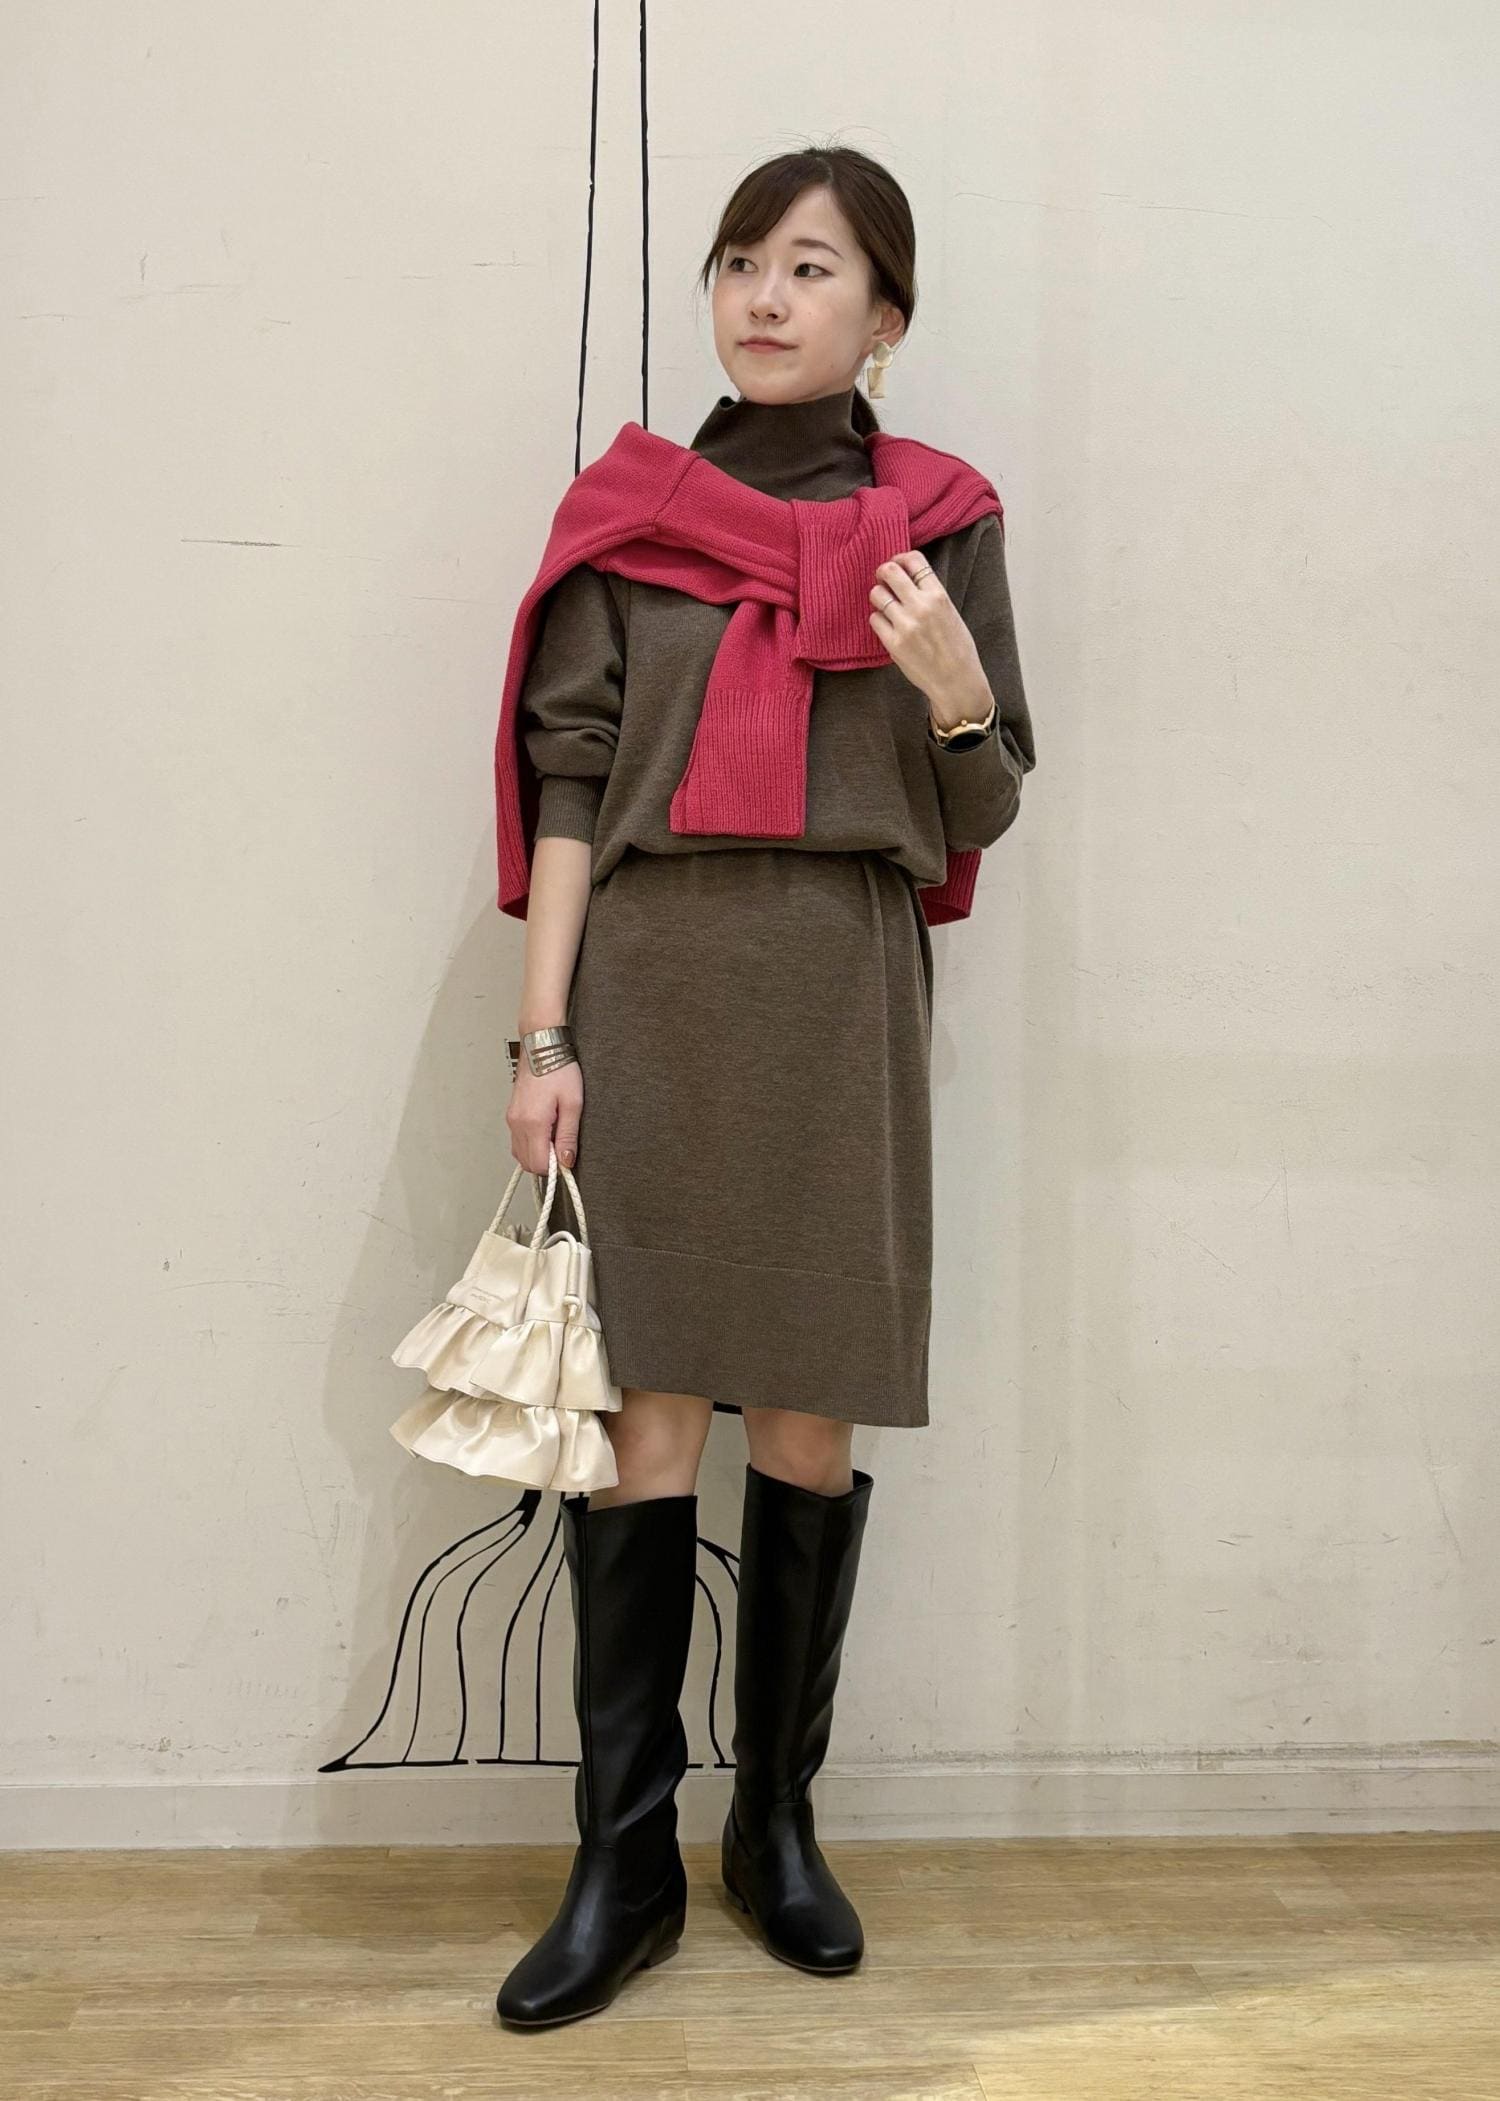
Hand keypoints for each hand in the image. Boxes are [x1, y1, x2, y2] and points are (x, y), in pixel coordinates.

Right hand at [506, 1053, 583, 1175]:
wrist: (542, 1047)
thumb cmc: (559, 1069)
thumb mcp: (573, 1103)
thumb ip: (568, 1135)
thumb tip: (566, 1160)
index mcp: (533, 1122)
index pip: (538, 1163)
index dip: (554, 1168)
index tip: (566, 1159)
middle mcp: (517, 1123)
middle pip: (527, 1163)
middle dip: (546, 1163)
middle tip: (563, 1147)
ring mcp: (511, 1119)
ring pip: (520, 1154)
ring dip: (538, 1154)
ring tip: (555, 1136)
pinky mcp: (512, 1115)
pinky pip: (518, 1141)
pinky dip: (531, 1144)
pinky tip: (546, 1131)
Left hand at [868, 551, 990, 723]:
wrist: (956, 679)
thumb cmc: (956, 647)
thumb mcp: (950, 612)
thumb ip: (929, 594)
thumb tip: (906, 578)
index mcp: (938, 595)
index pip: (914, 560)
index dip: (900, 557)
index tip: (897, 563)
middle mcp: (920, 606)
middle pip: (889, 571)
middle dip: (883, 572)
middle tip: (883, 580)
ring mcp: (905, 624)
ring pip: (877, 594)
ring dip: (879, 596)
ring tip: (886, 605)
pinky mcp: (893, 643)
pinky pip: (874, 619)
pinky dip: (878, 619)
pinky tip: (888, 625)